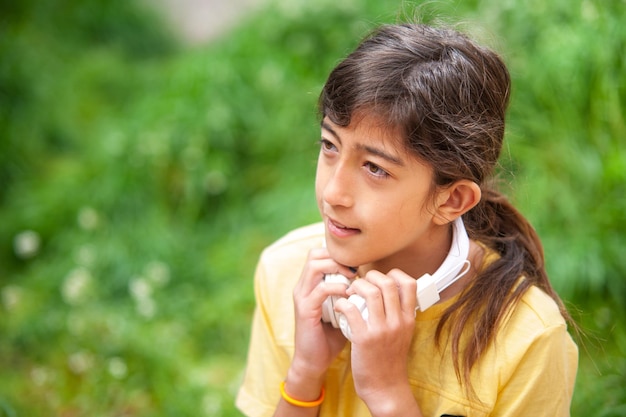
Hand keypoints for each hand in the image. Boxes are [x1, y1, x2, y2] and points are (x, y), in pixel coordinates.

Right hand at [289, 248, 355, 380]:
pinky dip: (337, 288)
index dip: (338, 254)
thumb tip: (376, 282)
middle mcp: (303, 286)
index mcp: (310, 284)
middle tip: (355, 268)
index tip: (357, 264)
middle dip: (338, 256)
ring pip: (315, 266)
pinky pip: (321, 289)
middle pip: (315, 253)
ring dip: (337, 268)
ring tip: (352, 277)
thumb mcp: (343, 309)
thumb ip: (352, 293)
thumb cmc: (331, 335)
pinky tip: (349, 295)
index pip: (319, 253)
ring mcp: (302, 297)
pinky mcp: (305, 310)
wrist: (314, 361)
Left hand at [334, 269, 418, 412]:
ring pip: (370, 292)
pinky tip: (339, 306)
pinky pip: (351, 309)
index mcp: (408, 319)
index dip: (393, 274)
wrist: (385, 388)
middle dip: (370, 276)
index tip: (380, 278)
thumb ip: (399, 314)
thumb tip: (391, 292)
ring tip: (348, 292)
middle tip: (360, 282)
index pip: (409, 283)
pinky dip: (342, 302)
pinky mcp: (364, 338)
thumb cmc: (390, 359)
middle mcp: (398, 322)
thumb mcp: (403, 334)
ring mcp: (381, 330)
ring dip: (356, 286)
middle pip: (387, 283)